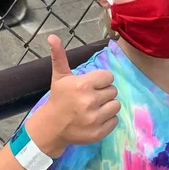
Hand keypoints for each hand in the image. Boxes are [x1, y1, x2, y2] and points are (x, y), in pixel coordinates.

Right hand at [26, 35, 120, 156]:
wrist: (52, 127)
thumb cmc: (58, 98)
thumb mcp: (59, 76)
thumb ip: (59, 55)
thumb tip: (52, 36)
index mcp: (83, 85)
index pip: (109, 77)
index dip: (101, 80)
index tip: (91, 85)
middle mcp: (90, 101)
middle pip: (113, 91)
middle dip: (104, 93)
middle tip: (91, 97)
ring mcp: (94, 119)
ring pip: (116, 105)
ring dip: (108, 105)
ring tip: (95, 107)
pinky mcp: (98, 133)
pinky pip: (115, 121)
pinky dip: (108, 119)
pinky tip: (96, 118)